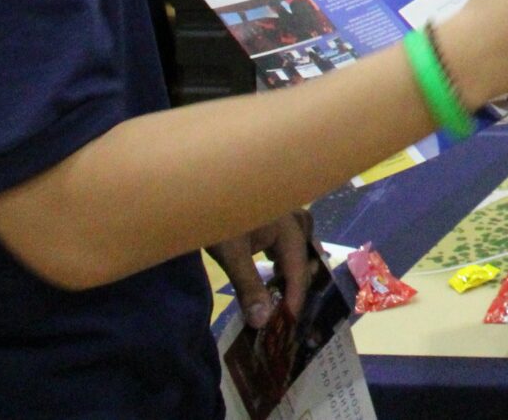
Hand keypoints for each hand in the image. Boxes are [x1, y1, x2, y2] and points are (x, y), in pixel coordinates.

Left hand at [208, 207, 312, 330]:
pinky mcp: (269, 211)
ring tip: (286, 287)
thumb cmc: (219, 212)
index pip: (299, 272)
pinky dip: (284, 254)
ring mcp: (282, 212)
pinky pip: (287, 236)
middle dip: (301, 282)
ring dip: (294, 266)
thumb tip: (263, 322)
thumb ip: (249, 287)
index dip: (295, 301)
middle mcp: (293, 219)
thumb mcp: (232, 254)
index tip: (287, 326)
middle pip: (306, 255)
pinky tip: (273, 262)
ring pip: (300, 243)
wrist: (201, 180)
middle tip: (290, 308)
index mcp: (290, 229)